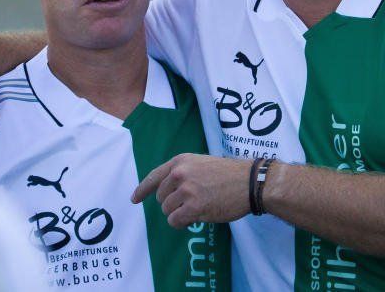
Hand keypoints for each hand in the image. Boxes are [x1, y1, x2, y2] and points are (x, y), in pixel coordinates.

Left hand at [131, 153, 250, 227]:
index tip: (134, 199)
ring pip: (167, 211)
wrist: (250, 182)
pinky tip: (195, 218)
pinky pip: (175, 221)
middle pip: (160, 198)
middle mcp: (179, 174)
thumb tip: (167, 190)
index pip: (154, 177)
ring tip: (198, 208)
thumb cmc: (229, 174)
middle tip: (192, 203)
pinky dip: (182, 223)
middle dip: (172, 204)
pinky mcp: (193, 207)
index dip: (142, 190)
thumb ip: (183, 173)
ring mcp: (186, 190)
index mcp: (180, 161)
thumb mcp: (201, 163)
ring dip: (179, 214)